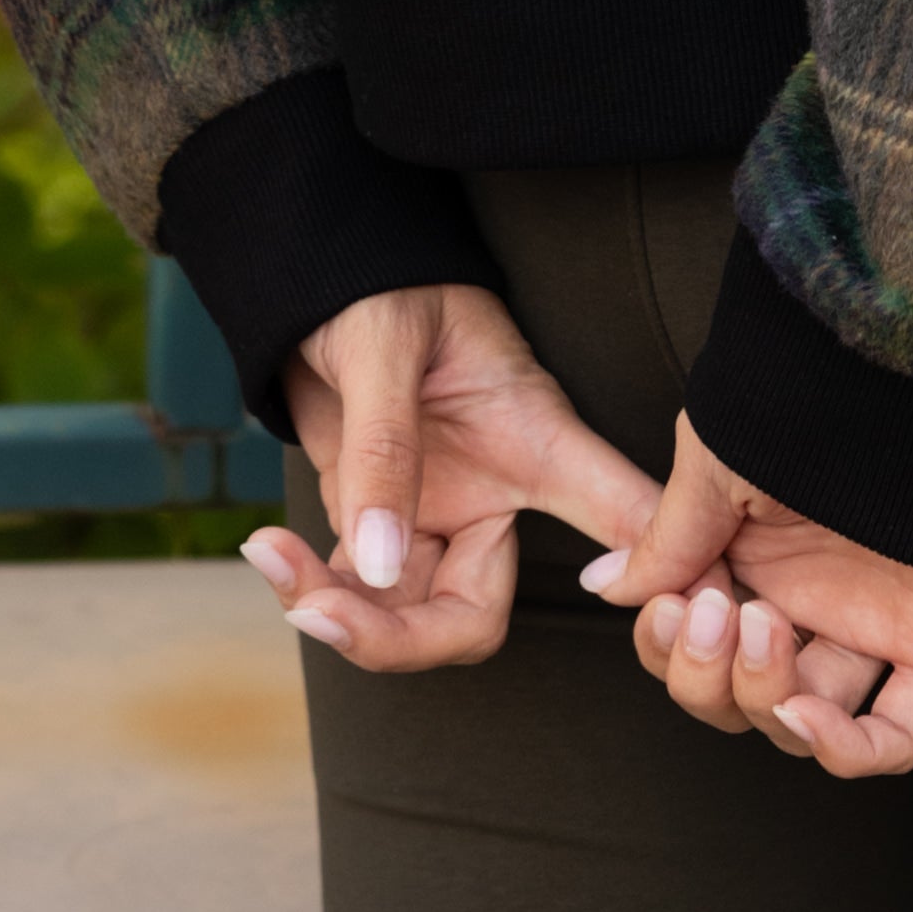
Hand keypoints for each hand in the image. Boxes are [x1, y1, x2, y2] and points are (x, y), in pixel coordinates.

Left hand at [244, 281, 653, 675]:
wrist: (322, 274)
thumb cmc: (379, 281)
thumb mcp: (385, 345)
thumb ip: (385, 449)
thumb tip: (381, 565)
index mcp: (534, 441)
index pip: (618, 514)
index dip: (641, 575)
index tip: (631, 610)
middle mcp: (491, 497)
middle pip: (471, 618)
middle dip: (394, 637)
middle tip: (321, 611)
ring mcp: (434, 518)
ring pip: (402, 619)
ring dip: (336, 614)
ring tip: (273, 560)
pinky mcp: (379, 522)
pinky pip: (353, 590)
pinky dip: (310, 588)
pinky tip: (272, 553)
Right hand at [584, 411, 912, 777]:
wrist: (901, 369)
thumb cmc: (805, 399)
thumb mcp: (714, 466)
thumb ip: (666, 538)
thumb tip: (604, 585)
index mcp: (751, 557)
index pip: (693, 649)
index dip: (667, 647)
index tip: (669, 603)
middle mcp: (807, 599)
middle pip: (737, 697)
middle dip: (706, 673)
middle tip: (714, 609)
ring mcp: (868, 625)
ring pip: (803, 723)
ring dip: (762, 698)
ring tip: (763, 625)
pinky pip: (894, 737)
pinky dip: (844, 752)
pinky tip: (803, 716)